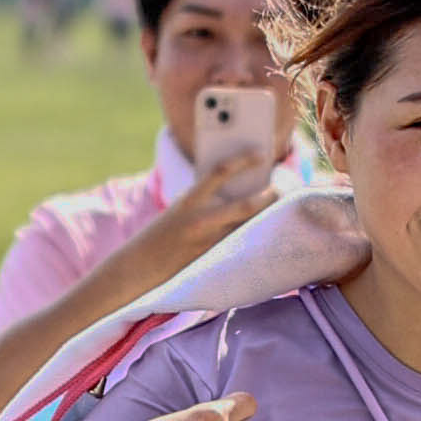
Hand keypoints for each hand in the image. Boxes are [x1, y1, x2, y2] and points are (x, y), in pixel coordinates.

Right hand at [130, 152, 278, 279]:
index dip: (244, 160)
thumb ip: (205, 200)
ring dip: (266, 221)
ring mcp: (208, 244)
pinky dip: (254, 242)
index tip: (262, 154)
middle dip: (268, 196)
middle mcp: (200, 221)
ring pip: (247, 229)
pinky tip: (267, 239)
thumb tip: (240, 191)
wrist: (139, 267)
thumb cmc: (162, 235)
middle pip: (245, 205)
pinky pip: (240, 249)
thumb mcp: (180, 210)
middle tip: (281, 190)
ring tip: (282, 213)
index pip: (220, 172)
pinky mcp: (213, 263)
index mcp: (189, 201)